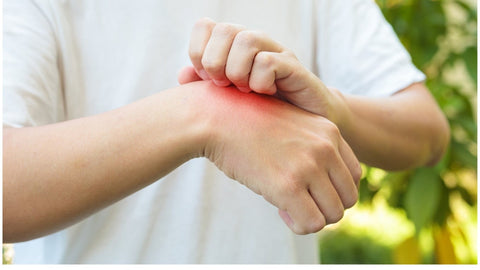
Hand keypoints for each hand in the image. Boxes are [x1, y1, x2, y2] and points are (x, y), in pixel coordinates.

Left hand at [179, 18, 349, 126]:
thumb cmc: (261, 111)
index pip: (206, 27)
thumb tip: (183, 74)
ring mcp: (276, 53)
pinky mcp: (295, 68)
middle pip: (225, 29)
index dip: (199, 52)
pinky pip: (269, 62)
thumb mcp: (228, 101)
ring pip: (247, 40)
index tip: (206, 79)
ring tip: (243, 91)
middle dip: (215, 62)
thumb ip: (205, 87)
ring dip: (237, 70)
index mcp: (234, 47)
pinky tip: (264, 95)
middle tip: (223, 86)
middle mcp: (255, 44)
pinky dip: (259, 81)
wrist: (303, 125)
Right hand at [196, 81, 360, 233]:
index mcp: (329, 131)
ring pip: (334, 214)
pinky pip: (312, 223)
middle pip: (348, 197)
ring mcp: (308, 166)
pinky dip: (299, 224)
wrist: (217, 117)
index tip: (310, 188)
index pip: (355, 175)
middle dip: (326, 206)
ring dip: (313, 216)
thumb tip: (320, 185)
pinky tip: (280, 209)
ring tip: (289, 205)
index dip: (334, 189)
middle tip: (301, 202)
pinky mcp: (288, 186)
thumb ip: (312, 148)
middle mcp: (325, 147)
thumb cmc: (248, 123)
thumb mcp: (291, 126)